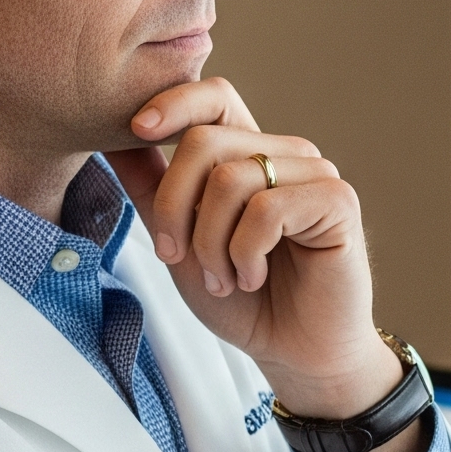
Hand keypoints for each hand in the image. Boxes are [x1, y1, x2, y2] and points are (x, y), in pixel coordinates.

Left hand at [109, 79, 417, 451]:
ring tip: (225, 279)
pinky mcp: (337, 202)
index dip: (172, 102)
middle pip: (204, 141)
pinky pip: (268, 209)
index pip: (213, 98)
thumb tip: (113, 141)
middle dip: (173, 206)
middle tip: (175, 256)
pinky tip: (254, 277)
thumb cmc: (242, 301)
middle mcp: (284, 155)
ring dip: (211, 243)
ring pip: (231, 179)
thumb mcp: (180, 243)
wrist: (293, 353)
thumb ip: (152, 192)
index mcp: (248, 155)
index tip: (135, 131)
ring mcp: (314, 174)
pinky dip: (245, 253)